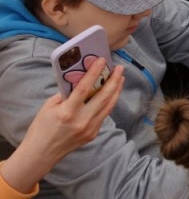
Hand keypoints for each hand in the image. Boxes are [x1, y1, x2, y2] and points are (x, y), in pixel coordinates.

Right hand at [1, 61, 123, 192]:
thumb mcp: (48, 107)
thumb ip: (65, 94)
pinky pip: (104, 114)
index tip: (102, 60)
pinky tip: (111, 94)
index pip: (85, 88)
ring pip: (109, 106)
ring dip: (116, 90)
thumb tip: (80, 81)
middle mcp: (82, 120)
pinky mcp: (93, 134)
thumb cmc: (41, 128)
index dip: (95, 72)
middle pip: (104, 96)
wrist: (41, 154)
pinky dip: (109, 103)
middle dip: (114, 80)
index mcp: (68, 112)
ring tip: (120, 78)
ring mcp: (90, 128)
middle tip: (120, 68)